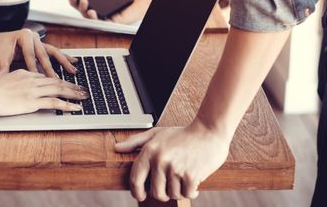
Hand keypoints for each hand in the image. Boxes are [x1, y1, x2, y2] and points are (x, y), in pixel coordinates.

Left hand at [0, 29, 77, 77]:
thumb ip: (3, 68)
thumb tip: (1, 78)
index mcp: (23, 35)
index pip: (30, 54)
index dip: (33, 67)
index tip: (37, 79)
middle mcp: (33, 36)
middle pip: (45, 53)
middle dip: (52, 67)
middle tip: (58, 79)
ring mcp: (38, 40)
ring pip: (53, 52)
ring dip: (64, 62)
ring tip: (73, 70)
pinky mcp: (39, 45)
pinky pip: (52, 53)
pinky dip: (62, 58)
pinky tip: (72, 62)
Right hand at [0, 69, 89, 116]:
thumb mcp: (3, 83)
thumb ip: (13, 85)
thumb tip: (16, 92)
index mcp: (24, 74)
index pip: (45, 76)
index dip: (58, 80)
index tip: (65, 84)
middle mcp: (31, 79)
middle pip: (56, 81)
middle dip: (71, 85)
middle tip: (82, 88)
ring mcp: (33, 90)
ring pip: (59, 89)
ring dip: (74, 93)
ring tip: (84, 96)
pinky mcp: (32, 102)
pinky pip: (55, 103)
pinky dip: (68, 105)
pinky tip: (75, 108)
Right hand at [66, 0, 154, 23]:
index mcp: (101, 0)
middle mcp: (102, 9)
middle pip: (82, 8)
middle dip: (74, 2)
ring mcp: (106, 16)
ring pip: (88, 16)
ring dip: (82, 8)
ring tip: (82, 0)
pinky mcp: (112, 21)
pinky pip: (100, 21)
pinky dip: (94, 16)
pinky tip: (91, 10)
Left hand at [115, 122, 229, 201]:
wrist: (209, 131)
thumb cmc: (182, 134)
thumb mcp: (157, 133)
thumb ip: (135, 141)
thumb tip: (117, 148)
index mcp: (149, 150)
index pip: (135, 178)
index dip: (136, 191)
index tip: (140, 196)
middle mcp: (160, 160)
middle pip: (156, 193)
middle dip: (163, 193)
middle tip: (170, 186)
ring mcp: (176, 168)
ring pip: (173, 194)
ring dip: (179, 190)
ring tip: (183, 178)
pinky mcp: (191, 175)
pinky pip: (187, 194)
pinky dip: (191, 191)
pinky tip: (193, 181)